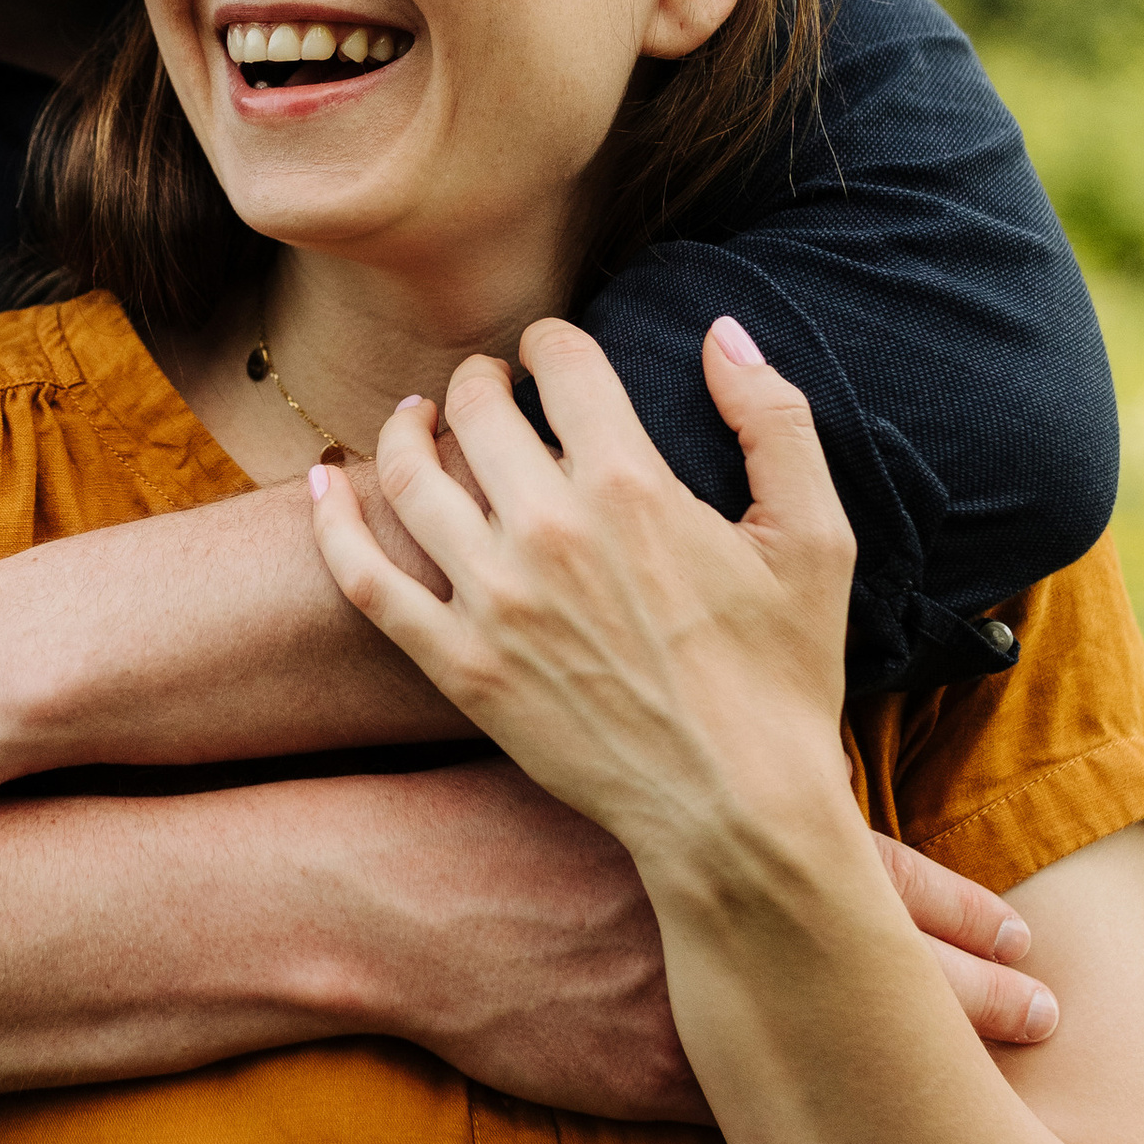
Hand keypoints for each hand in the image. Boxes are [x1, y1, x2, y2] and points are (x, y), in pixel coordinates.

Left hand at [309, 314, 856, 874]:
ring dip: (407, 429)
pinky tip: (327, 483)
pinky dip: (335, 521)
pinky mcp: (458, 667)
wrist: (737, 812)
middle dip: (482, 380)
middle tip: (490, 386)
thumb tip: (722, 331)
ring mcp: (493, 602)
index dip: (553, 342)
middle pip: (477, 409)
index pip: (562, 364)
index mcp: (633, 487)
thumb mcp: (816, 539)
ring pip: (412, 478)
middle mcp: (550, 532)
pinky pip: (366, 579)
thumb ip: (775, 421)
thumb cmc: (785, 679)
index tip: (551, 352)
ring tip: (419, 418)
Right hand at [381, 765, 1051, 1125]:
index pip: (874, 879)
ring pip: (835, 1054)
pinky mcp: (644, 1077)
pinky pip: (751, 1118)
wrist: (401, 895)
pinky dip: (815, 1137)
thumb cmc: (482, 811)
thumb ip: (670, 749)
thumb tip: (726, 725)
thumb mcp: (594, 750)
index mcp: (726, 845)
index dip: (956, 910)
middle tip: (1057, 1016)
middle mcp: (731, 928)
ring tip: (1007, 1107)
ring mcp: (695, 1011)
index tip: (1034, 933)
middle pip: (881, 971)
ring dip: (918, 1075)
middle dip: (972, 997)